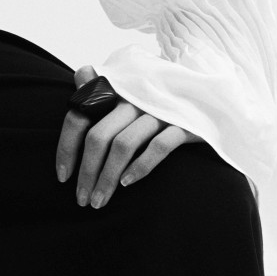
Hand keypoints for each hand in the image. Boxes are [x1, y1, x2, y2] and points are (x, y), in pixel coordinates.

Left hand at [56, 64, 204, 209]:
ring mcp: (160, 109)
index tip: (62, 177)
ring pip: (123, 145)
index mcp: (117, 88)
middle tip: (82, 199)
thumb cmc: (164, 97)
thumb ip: (103, 85)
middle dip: (86, 172)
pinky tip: (128, 184)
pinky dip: (140, 166)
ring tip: (100, 201)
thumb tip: (82, 74)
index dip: (66, 147)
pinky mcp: (184, 123)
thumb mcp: (135, 86)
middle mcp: (135, 96)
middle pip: (98, 136)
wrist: (214, 97)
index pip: (79, 115)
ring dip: (108, 178)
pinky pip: (158, 147)